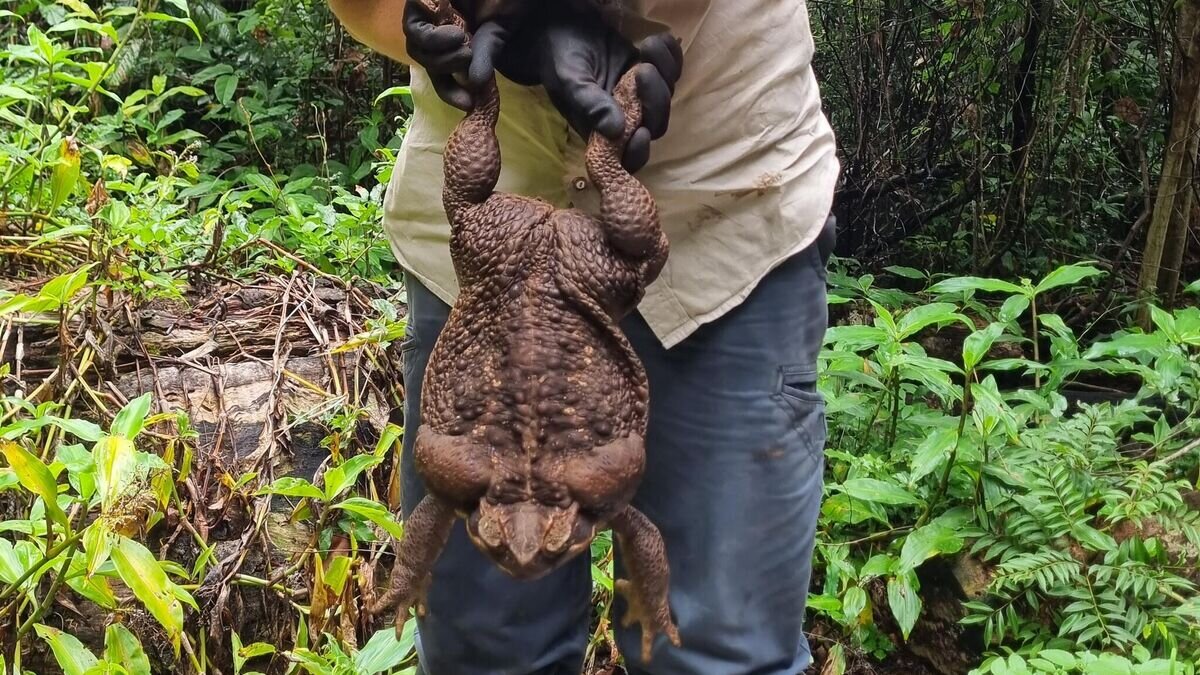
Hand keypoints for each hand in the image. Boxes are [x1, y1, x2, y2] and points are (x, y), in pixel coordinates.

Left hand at [402, 0, 534, 109]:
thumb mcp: (498, 30)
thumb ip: (485, 56)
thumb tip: (477, 86)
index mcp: (453, 35)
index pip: (441, 70)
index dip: (450, 90)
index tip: (467, 104)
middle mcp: (437, 24)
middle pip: (424, 59)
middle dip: (444, 71)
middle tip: (468, 59)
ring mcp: (427, 11)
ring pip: (416, 47)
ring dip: (439, 56)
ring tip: (463, 44)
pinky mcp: (422, 2)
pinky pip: (414, 29)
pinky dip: (432, 39)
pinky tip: (456, 35)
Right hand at [539, 28, 681, 171]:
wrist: (565, 30)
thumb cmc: (561, 60)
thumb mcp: (570, 83)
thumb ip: (591, 106)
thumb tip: (616, 131)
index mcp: (603, 132)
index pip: (628, 157)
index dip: (639, 151)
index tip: (641, 132)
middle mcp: (626, 118)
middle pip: (657, 124)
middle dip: (656, 99)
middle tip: (642, 70)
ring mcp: (642, 96)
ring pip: (668, 95)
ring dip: (664, 70)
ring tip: (646, 46)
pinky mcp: (652, 72)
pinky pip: (674, 70)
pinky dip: (672, 55)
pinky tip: (657, 40)